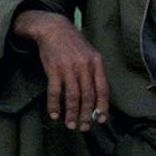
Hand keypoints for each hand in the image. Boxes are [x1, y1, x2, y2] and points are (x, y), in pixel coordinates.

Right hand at [12, 9, 108, 130]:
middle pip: (88, 96)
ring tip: (70, 125)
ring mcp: (68, 67)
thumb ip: (94, 73)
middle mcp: (84, 65)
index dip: (102, 106)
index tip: (100, 119)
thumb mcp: (90, 54)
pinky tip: (54, 114)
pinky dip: (54, 105)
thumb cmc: (74, 45)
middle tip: (84, 127)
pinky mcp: (53, 69)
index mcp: (96, 62)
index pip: (102, 89)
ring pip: (72, 96)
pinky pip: (55, 91)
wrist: (54, 29)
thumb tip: (97, 100)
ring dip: (71, 113)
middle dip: (86, 114)